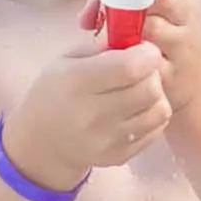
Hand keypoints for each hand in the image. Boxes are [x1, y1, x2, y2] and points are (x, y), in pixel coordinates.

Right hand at [4, 35, 173, 185]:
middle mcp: (92, 114)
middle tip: (142, 70)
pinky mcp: (120, 156)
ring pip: (159, 110)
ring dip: (156, 95)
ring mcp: (107, 140)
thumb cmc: (56, 91)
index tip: (144, 50)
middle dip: (152, 73)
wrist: (42, 143)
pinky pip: (156, 130)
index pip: (130, 67)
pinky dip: (152, 115)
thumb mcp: (67, 60)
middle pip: (149, 88)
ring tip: (140, 90)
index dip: (146, 54)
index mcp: (76, 82)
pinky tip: (137, 109)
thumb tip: (139, 43)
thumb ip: (103, 49)